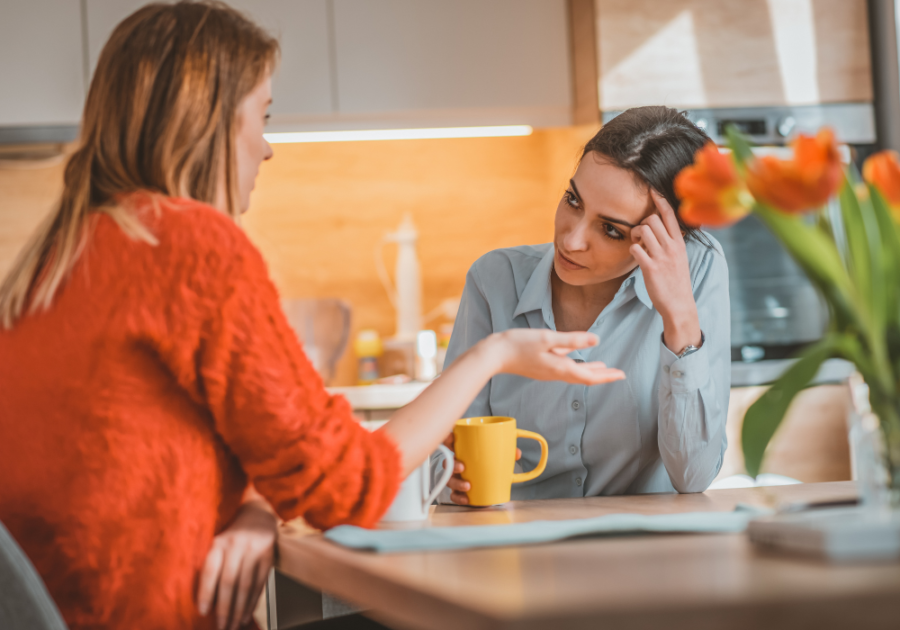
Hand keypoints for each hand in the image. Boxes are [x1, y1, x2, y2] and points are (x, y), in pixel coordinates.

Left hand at [197, 500, 276, 629]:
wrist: (258, 513)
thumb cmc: (232, 533)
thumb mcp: (217, 541)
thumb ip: (212, 563)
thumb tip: (205, 598)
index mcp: (219, 542)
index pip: (211, 570)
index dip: (207, 593)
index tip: (204, 612)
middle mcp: (236, 546)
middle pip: (229, 582)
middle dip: (225, 608)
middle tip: (221, 626)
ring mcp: (254, 551)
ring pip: (246, 586)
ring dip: (239, 609)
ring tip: (234, 625)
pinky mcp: (268, 557)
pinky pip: (260, 584)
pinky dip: (253, 602)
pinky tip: (247, 614)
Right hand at [441, 433, 520, 505]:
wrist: (492, 486)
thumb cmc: (490, 465)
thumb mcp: (499, 456)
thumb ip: (507, 452)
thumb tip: (516, 453)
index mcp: (464, 451)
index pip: (451, 442)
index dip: (447, 438)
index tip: (452, 438)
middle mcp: (458, 463)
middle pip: (447, 462)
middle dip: (451, 464)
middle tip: (462, 467)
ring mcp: (457, 478)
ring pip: (449, 479)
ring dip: (456, 483)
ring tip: (468, 486)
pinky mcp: (459, 491)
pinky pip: (454, 495)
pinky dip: (458, 497)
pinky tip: (466, 499)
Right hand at [484, 329, 624, 384]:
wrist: (493, 354)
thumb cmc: (518, 344)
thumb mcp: (547, 338)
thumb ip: (572, 339)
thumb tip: (597, 339)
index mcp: (559, 368)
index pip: (589, 376)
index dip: (607, 376)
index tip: (621, 375)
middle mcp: (555, 373)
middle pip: (584, 376)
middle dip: (602, 375)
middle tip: (618, 374)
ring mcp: (547, 371)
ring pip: (574, 372)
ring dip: (590, 370)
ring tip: (602, 367)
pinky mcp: (540, 366)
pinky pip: (563, 367)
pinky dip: (575, 364)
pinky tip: (576, 357)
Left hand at [630, 191, 701, 353]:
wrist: (679, 305)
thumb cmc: (677, 282)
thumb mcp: (680, 258)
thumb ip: (671, 243)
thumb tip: (660, 231)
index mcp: (680, 243)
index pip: (670, 215)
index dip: (660, 200)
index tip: (652, 190)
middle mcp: (672, 247)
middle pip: (652, 219)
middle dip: (641, 223)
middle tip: (639, 235)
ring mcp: (662, 257)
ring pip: (643, 230)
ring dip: (634, 234)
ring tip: (637, 244)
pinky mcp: (650, 268)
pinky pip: (635, 249)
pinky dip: (632, 249)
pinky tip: (635, 256)